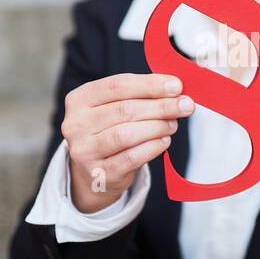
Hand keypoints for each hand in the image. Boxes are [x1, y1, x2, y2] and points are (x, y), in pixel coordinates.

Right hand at [62, 73, 195, 212]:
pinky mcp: (98, 174)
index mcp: (79, 99)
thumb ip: (140, 95)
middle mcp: (75, 124)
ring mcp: (84, 151)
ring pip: (125, 134)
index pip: (117, 85)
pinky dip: (152, 147)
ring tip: (173, 124)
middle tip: (185, 105)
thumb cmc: (110, 130)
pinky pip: (130, 158)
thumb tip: (175, 89)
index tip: (176, 86)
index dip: (149, 85)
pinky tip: (164, 141)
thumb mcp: (116, 107)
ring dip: (156, 127)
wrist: (94, 171)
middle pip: (124, 110)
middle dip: (160, 106)